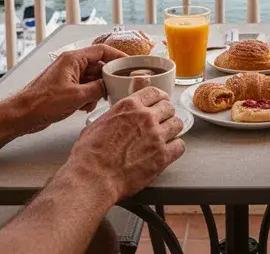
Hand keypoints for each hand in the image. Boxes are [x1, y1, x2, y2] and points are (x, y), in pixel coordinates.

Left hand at [9, 44, 126, 133]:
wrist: (23, 115)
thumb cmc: (42, 103)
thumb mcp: (78, 96)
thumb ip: (98, 89)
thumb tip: (110, 86)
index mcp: (73, 59)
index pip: (102, 51)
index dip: (117, 57)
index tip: (129, 64)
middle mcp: (70, 64)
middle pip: (97, 65)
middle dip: (106, 78)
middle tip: (116, 88)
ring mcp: (67, 76)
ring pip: (91, 78)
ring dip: (96, 90)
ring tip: (95, 101)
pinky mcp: (64, 87)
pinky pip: (83, 88)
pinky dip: (87, 96)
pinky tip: (84, 107)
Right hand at [62, 87, 184, 200]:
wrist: (94, 176)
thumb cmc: (90, 154)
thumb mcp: (98, 123)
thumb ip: (115, 114)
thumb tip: (119, 115)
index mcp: (129, 106)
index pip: (154, 92)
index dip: (159, 98)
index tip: (160, 102)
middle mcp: (146, 117)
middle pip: (168, 107)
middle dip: (165, 114)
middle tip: (161, 122)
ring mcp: (156, 136)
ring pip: (177, 124)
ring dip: (172, 130)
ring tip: (166, 137)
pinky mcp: (163, 156)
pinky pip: (180, 146)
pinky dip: (176, 148)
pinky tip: (169, 151)